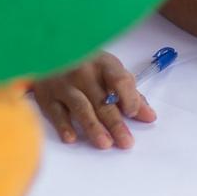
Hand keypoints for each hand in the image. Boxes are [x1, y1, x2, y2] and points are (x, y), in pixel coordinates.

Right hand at [30, 50, 155, 149]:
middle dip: (115, 123)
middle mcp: (84, 73)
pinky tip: (72, 138)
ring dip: (93, 127)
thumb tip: (149, 116)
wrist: (48, 52)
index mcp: (104, 64)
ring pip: (81, 107)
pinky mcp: (47, 95)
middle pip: (103, 101)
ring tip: (105, 143)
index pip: (120, 80)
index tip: (133, 114)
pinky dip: (64, 125)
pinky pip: (56, 112)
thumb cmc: (86, 65)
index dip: (129, 98)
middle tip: (126, 142)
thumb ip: (130, 93)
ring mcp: (64, 84)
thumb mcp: (109, 71)